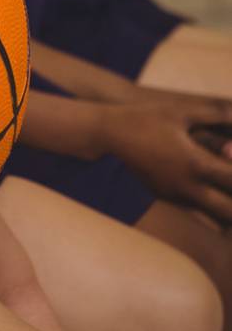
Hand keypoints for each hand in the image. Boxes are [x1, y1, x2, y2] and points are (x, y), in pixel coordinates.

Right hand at [100, 94, 231, 224]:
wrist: (110, 133)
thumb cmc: (147, 117)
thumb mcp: (182, 112)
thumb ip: (216, 114)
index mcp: (195, 163)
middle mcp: (187, 185)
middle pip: (227, 211)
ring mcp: (175, 195)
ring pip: (214, 218)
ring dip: (228, 212)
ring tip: (230, 201)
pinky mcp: (166, 197)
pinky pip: (197, 211)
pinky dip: (213, 210)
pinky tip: (220, 201)